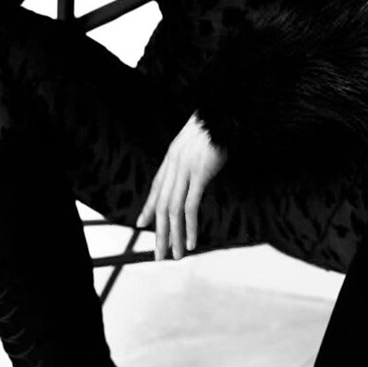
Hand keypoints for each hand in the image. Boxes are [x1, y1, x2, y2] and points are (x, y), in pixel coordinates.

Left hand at [136, 114, 226, 260]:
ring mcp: (186, 168)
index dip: (149, 207)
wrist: (226, 111)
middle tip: (158, 254)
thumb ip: (191, 156)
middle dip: (159, 232)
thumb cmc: (217, 125)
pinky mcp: (200, 173)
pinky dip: (188, 227)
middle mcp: (174, 163)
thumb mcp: (198, 140)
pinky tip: (190, 242)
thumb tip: (193, 169)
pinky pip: (190, 206)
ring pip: (173, 210)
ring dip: (173, 235)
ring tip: (173, 255)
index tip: (141, 224)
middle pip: (162, 204)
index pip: (156, 187)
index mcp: (172, 155)